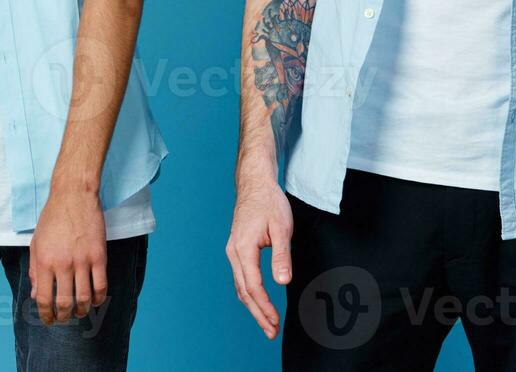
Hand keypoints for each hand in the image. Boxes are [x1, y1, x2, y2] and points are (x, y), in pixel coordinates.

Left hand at [29, 187, 107, 325]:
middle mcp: (62, 264)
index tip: (49, 320)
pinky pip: (101, 285)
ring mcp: (82, 261)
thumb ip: (34, 270)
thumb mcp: (36, 243)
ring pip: (84, 297)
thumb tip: (36, 295)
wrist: (73, 195)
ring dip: (82, 310)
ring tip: (80, 312)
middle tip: (64, 318)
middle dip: (64, 316)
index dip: (46, 314)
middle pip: (65, 302)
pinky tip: (96, 300)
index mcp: (44, 262)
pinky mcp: (99, 256)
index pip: (44, 298)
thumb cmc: (52, 218)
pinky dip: (99, 298)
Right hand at [225, 170, 293, 338]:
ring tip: (267, 323)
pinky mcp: (237, 249)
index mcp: (243, 249)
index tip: (275, 322)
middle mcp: (234, 253)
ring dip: (253, 307)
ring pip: (241, 287)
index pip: (253, 287)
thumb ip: (281, 255)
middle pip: (244, 292)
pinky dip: (249, 294)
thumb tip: (282, 281)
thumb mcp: (281, 228)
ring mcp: (233, 251)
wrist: (255, 184)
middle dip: (258, 314)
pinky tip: (258, 302)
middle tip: (271, 332)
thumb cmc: (268, 203)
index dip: (265, 307)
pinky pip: (241, 278)